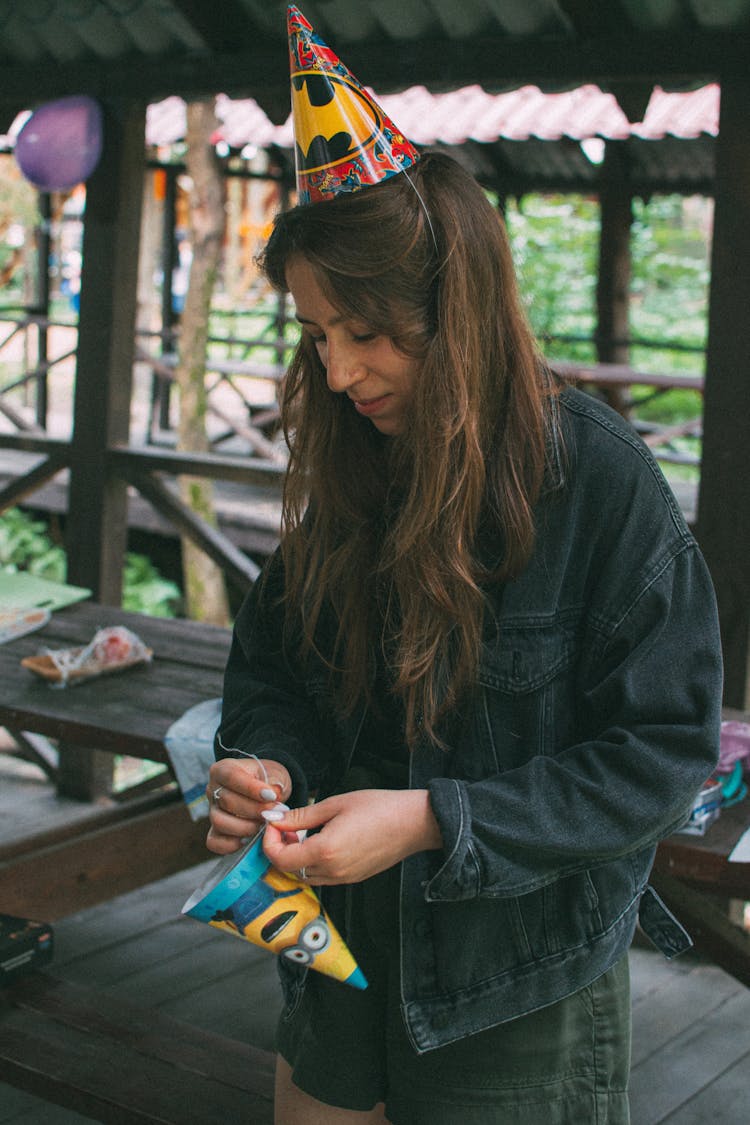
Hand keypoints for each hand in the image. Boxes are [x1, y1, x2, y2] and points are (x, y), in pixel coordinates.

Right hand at [206, 757, 291, 854]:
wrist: (265, 792)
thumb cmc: (267, 780)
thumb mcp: (275, 773)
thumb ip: (275, 782)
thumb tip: (274, 793)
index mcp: (223, 770)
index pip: (231, 777)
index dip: (251, 788)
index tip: (272, 795)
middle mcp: (213, 790)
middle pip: (227, 801)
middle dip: (254, 810)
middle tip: (274, 813)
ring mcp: (212, 811)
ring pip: (219, 822)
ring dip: (245, 827)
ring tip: (263, 825)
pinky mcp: (214, 831)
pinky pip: (214, 842)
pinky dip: (231, 844)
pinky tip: (249, 839)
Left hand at [261, 788, 442, 884]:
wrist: (413, 823)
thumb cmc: (378, 808)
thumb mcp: (335, 805)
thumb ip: (301, 816)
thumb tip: (275, 819)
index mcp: (324, 851)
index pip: (280, 858)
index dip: (269, 842)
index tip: (274, 824)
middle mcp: (332, 871)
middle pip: (289, 870)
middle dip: (281, 849)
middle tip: (287, 826)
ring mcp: (343, 878)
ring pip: (305, 876)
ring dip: (296, 857)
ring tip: (305, 832)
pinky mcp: (353, 878)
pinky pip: (322, 876)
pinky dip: (313, 863)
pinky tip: (322, 841)